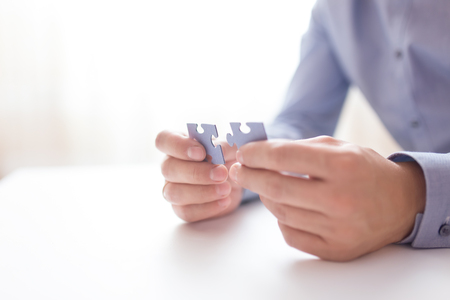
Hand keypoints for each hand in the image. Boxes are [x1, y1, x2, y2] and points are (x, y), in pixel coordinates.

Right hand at [155, 130, 242, 221]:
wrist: (236, 180)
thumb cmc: (226, 158)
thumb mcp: (229, 148)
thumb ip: (224, 146)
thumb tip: (219, 151)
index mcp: (177, 145)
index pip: (164, 140)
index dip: (178, 146)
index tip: (201, 152)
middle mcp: (170, 166)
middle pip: (168, 169)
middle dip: (196, 173)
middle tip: (222, 173)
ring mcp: (172, 188)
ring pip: (174, 193)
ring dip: (201, 192)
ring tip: (226, 189)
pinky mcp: (181, 208)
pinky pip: (187, 212)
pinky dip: (208, 207)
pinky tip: (225, 200)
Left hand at [229, 136, 425, 260]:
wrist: (400, 203)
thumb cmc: (364, 169)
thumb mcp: (338, 147)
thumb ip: (298, 148)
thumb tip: (258, 152)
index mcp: (342, 165)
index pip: (283, 157)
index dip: (256, 154)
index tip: (244, 152)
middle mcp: (340, 198)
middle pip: (276, 188)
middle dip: (249, 176)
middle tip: (238, 170)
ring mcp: (338, 228)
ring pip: (280, 212)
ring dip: (265, 196)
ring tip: (264, 185)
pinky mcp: (335, 249)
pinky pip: (291, 234)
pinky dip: (281, 219)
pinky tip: (285, 206)